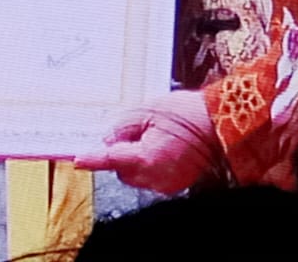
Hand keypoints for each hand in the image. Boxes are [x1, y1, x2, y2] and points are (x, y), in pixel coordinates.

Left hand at [73, 89, 222, 194]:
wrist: (219, 124)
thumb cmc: (186, 114)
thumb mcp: (145, 112)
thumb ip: (121, 129)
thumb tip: (108, 141)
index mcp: (147, 158)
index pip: (110, 160)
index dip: (93, 159)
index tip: (78, 160)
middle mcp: (157, 178)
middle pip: (121, 171)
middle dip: (120, 154)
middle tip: (134, 132)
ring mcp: (167, 184)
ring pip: (135, 176)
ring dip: (135, 160)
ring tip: (154, 137)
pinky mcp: (176, 185)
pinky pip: (151, 177)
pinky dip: (150, 165)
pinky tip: (162, 147)